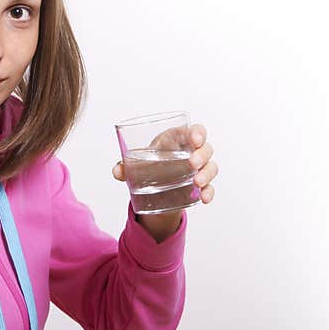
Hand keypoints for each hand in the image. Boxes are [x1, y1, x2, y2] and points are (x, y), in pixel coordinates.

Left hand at [112, 123, 217, 241]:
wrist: (154, 187)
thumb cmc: (149, 165)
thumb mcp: (137, 165)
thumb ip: (126, 167)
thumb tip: (117, 171)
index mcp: (177, 139)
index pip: (194, 130)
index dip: (198, 132)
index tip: (195, 139)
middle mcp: (192, 152)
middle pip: (205, 148)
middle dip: (202, 155)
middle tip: (192, 163)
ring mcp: (198, 169)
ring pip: (211, 166)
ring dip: (207, 174)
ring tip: (197, 183)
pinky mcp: (200, 185)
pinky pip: (210, 187)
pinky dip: (209, 192)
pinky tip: (204, 198)